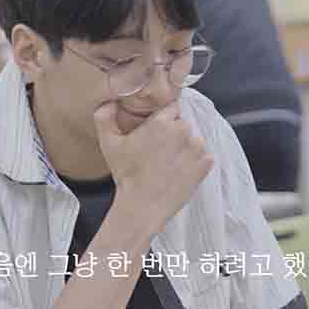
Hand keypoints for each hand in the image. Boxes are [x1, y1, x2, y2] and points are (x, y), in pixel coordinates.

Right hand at [94, 99, 213, 233]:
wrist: (143, 206)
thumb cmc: (127, 175)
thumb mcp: (108, 144)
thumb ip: (104, 117)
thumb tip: (110, 102)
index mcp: (162, 122)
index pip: (171, 108)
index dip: (162, 120)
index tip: (155, 133)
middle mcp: (183, 131)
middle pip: (182, 124)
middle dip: (173, 134)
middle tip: (159, 152)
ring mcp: (196, 148)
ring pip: (194, 140)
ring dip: (185, 148)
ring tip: (169, 164)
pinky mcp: (205, 164)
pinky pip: (204, 156)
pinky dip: (195, 162)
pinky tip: (179, 171)